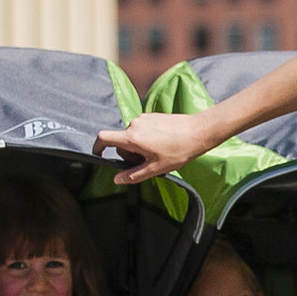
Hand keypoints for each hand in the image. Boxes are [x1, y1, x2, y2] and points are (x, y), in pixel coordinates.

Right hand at [93, 111, 216, 184]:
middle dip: (129, 153)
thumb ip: (134, 175)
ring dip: (138, 147)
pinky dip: (146, 138)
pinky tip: (162, 144)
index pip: (103, 137)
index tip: (100, 154)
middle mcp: (134, 124)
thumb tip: (117, 179)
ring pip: (132, 136)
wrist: (198, 131)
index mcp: (132, 137)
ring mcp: (144, 118)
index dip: (97, 147)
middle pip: (121, 141)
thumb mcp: (155, 168)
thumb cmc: (179, 150)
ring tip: (158, 153)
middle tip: (147, 162)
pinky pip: (141, 129)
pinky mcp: (152, 115)